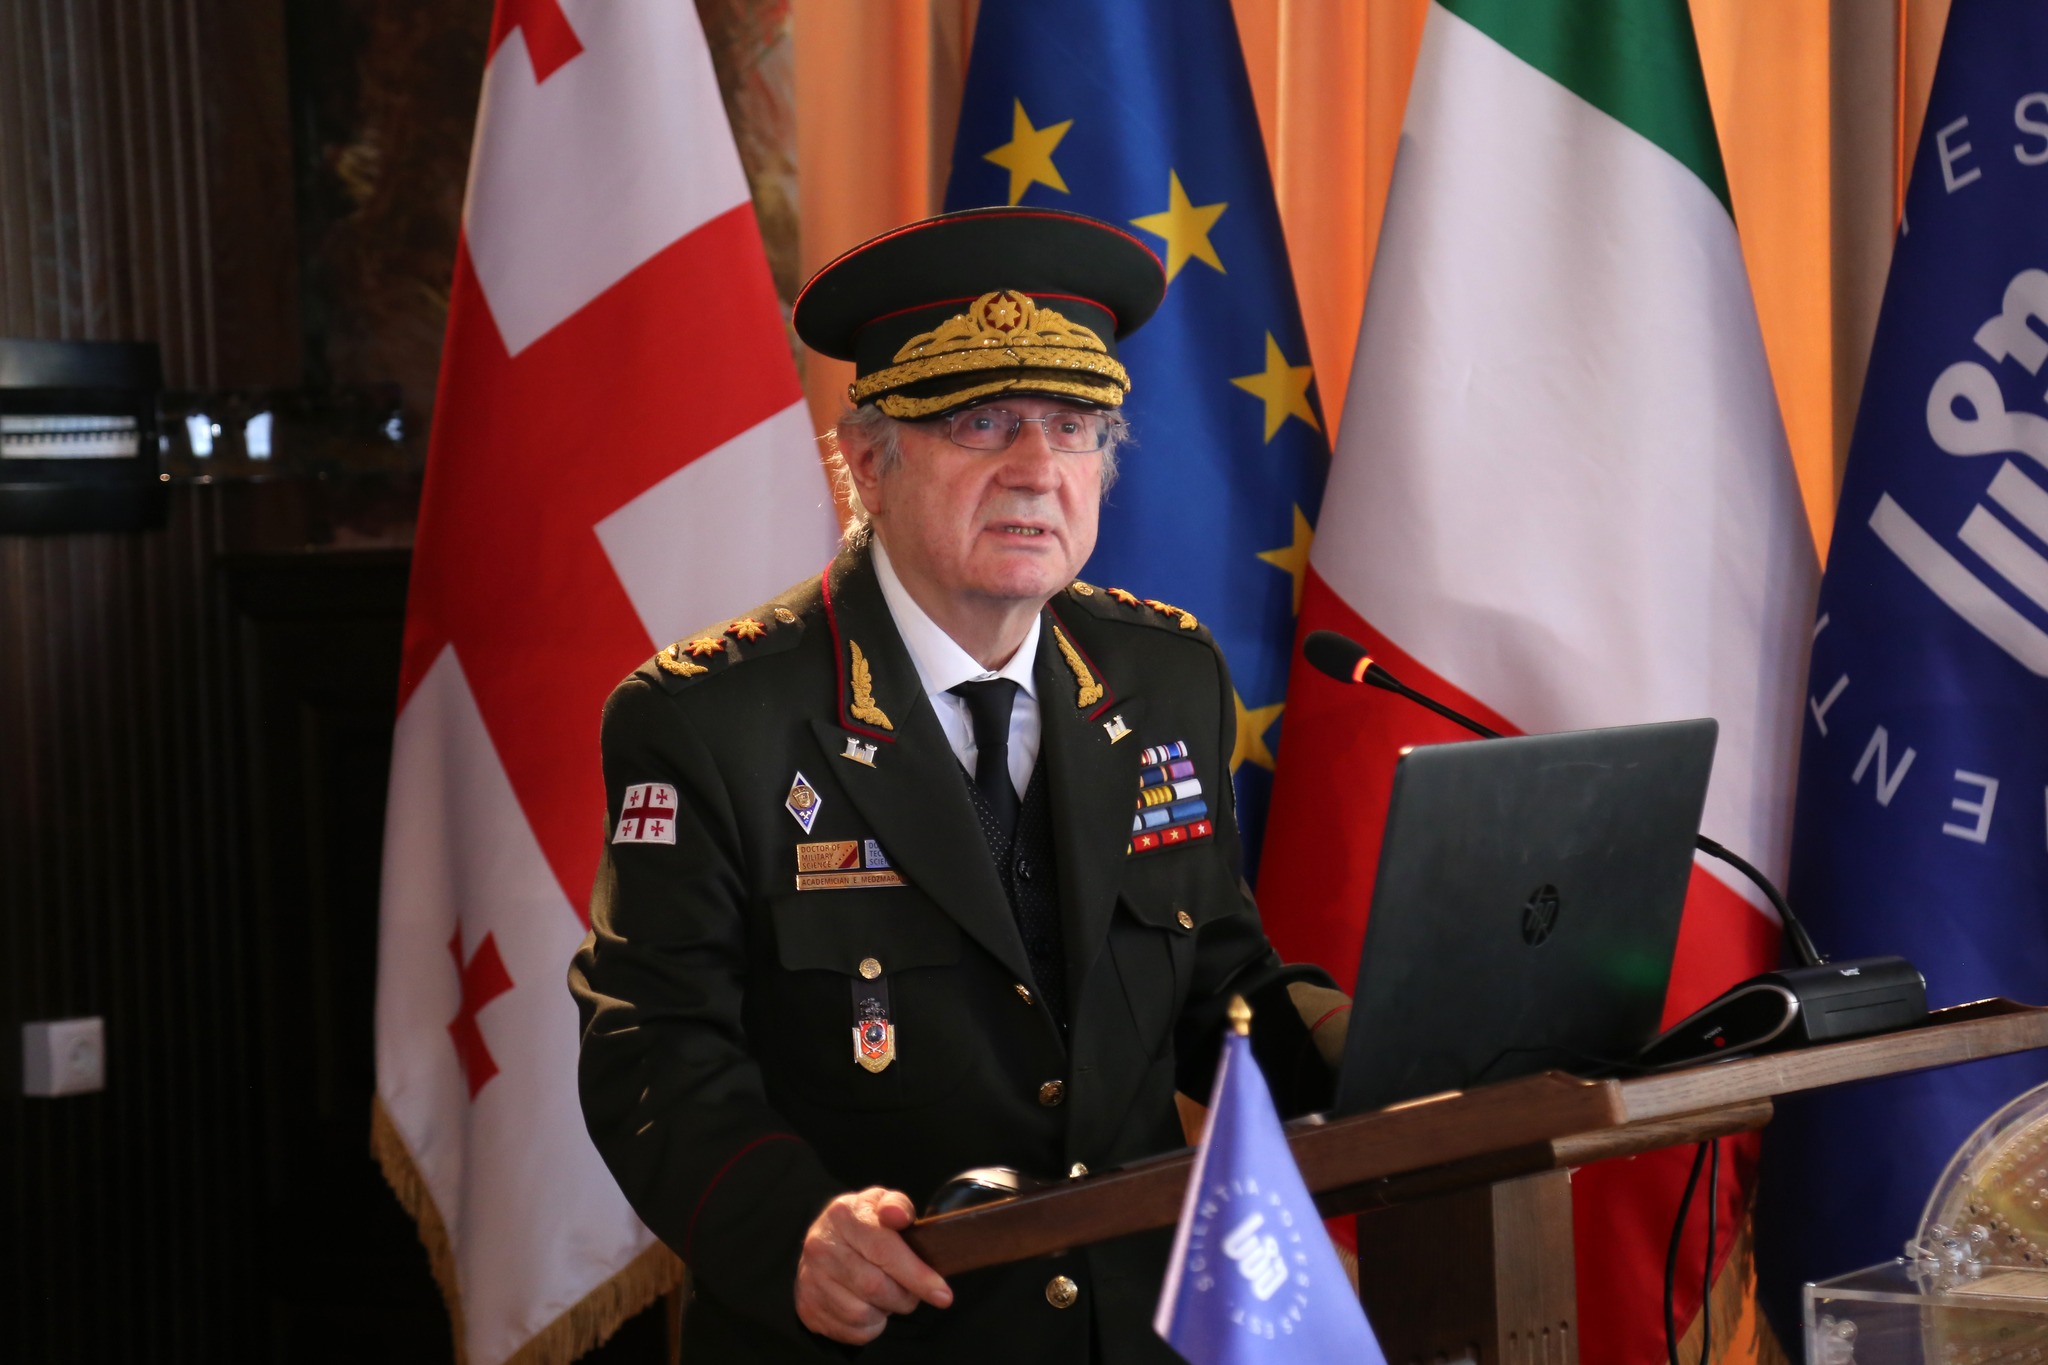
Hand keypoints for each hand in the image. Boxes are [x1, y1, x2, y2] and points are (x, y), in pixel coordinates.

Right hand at [795, 1187, 953, 1343]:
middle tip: (911, 1289)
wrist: (823, 1241)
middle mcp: (822, 1247)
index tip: (943, 1294)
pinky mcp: (809, 1307)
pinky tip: (870, 1305)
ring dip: (886, 1310)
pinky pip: (852, 1330)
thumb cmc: (862, 1223)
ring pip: (863, 1313)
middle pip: (876, 1287)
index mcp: (843, 1215)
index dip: (917, 1275)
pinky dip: (871, 1325)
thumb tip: (898, 1215)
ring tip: (886, 1293)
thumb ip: (897, 1204)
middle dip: (904, 1295)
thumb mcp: (881, 1203)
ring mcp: (812, 1279)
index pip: (884, 1251)